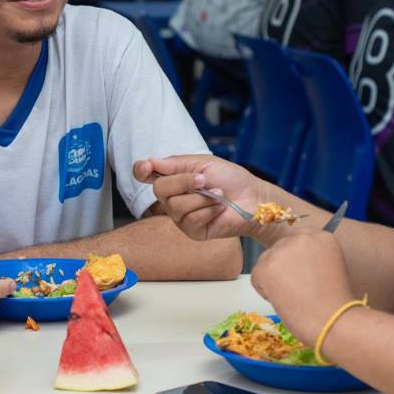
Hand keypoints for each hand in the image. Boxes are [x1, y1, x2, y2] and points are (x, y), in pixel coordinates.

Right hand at [133, 155, 266, 240]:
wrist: (252, 198)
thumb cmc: (231, 179)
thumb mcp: (204, 163)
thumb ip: (175, 164)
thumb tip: (150, 162)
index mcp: (173, 178)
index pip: (145, 175)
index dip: (141, 170)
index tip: (147, 168)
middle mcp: (173, 197)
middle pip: (158, 190)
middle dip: (182, 182)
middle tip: (203, 179)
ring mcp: (181, 216)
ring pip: (175, 206)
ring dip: (201, 197)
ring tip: (218, 195)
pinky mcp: (192, 231)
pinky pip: (190, 220)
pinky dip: (208, 211)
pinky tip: (219, 209)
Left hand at [249, 230, 355, 344]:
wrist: (334, 322)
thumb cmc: (335, 304)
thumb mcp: (331, 268)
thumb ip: (312, 257)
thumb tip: (292, 261)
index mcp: (321, 237)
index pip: (297, 239)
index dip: (297, 259)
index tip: (305, 274)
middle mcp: (301, 238)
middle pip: (279, 249)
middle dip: (284, 268)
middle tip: (301, 289)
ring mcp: (282, 250)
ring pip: (266, 262)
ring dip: (274, 280)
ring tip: (295, 296)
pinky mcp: (265, 267)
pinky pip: (257, 278)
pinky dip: (265, 292)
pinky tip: (285, 300)